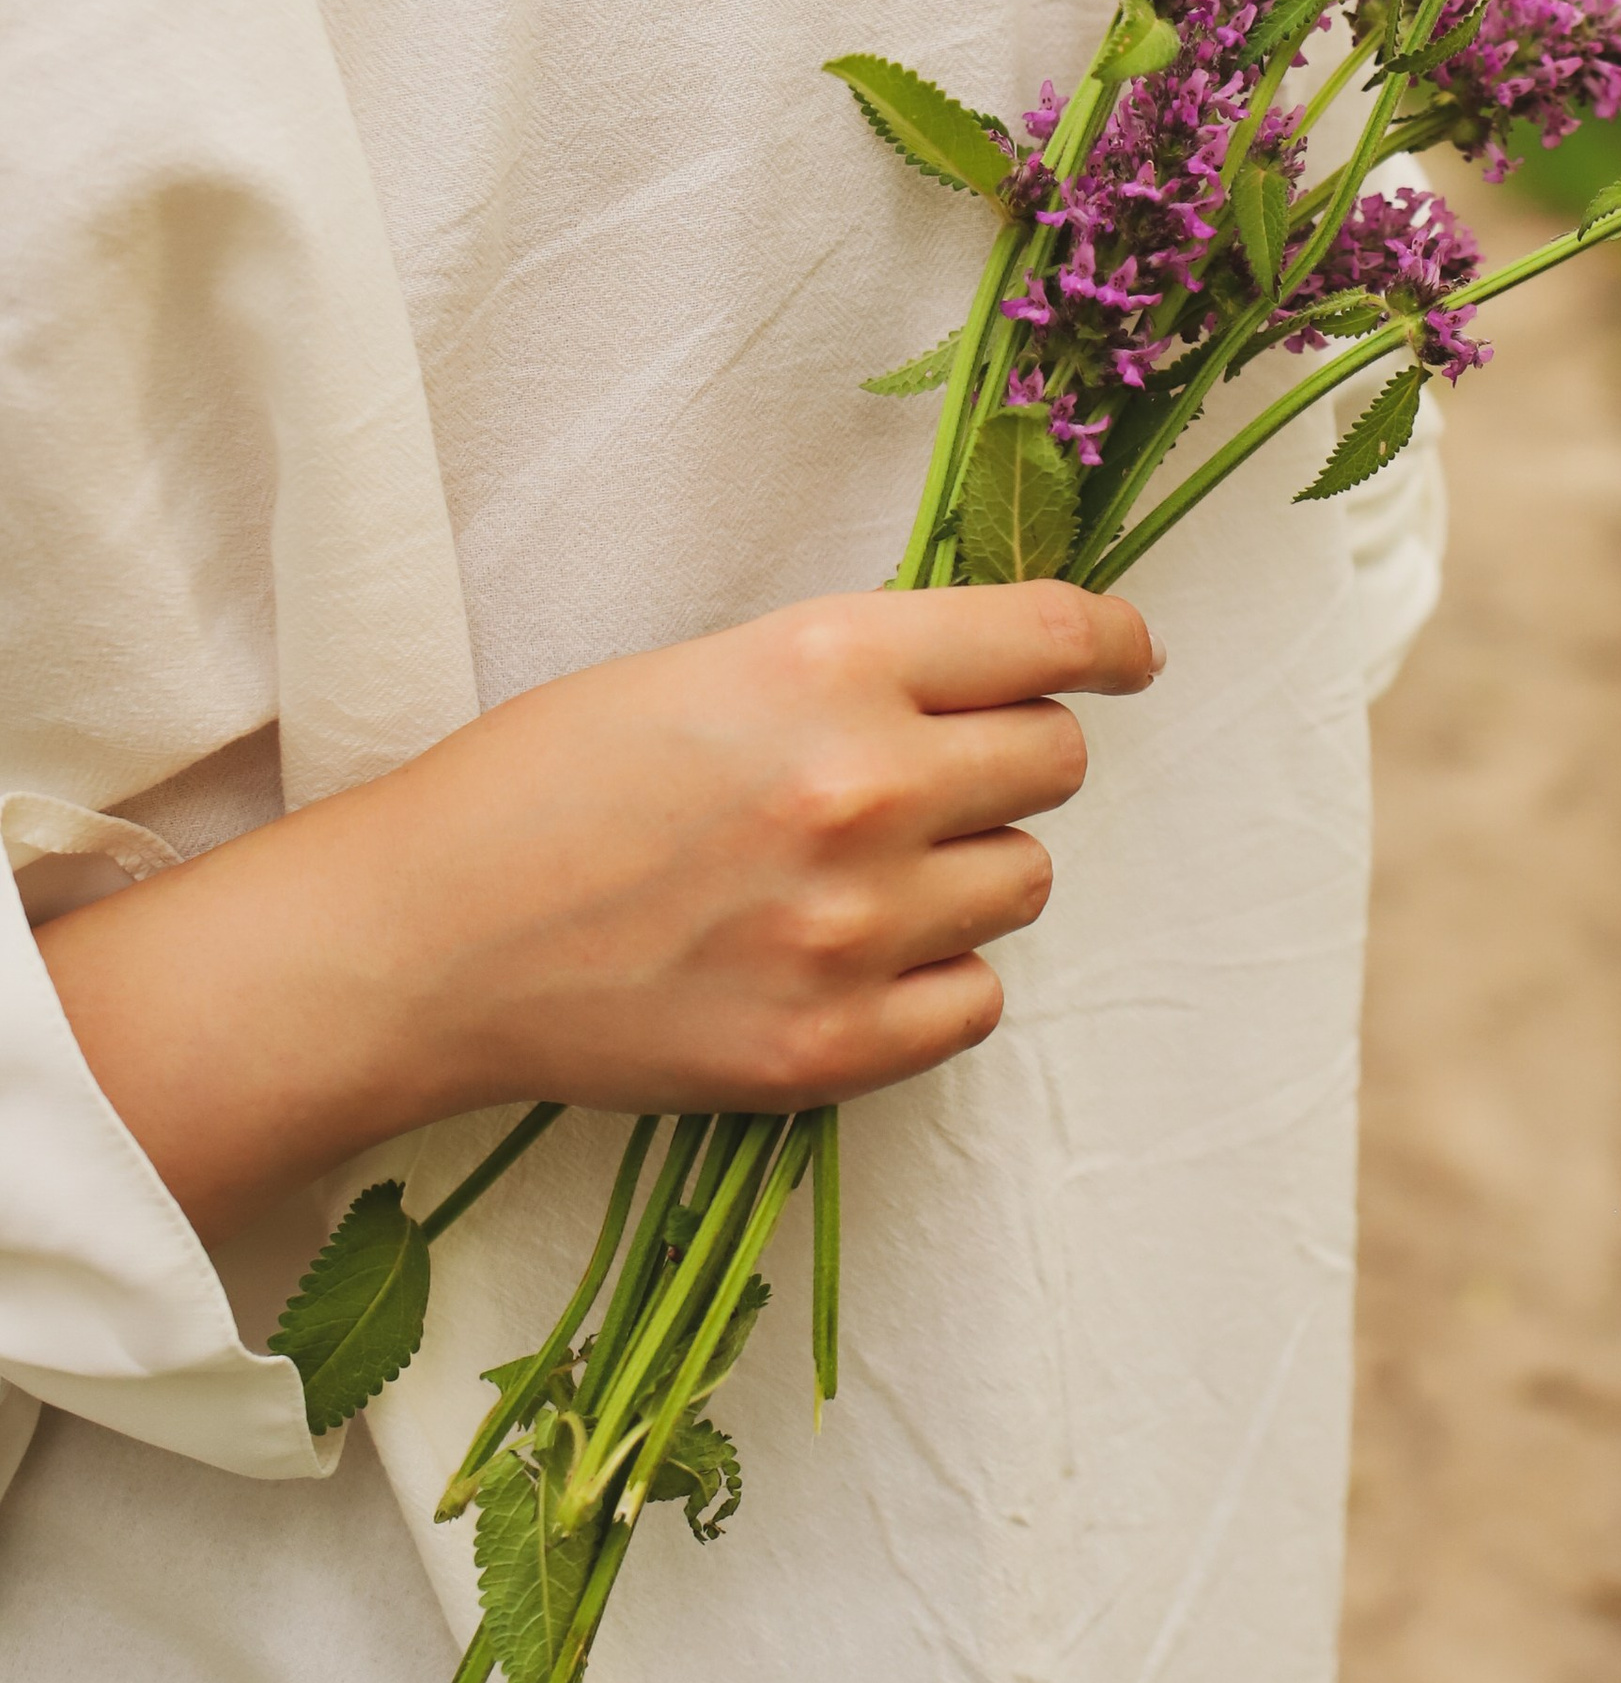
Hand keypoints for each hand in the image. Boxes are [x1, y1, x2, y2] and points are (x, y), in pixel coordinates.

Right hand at [36, 584, 1161, 1244]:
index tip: (1128, 658)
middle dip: (1009, 760)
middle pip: (1056, 762)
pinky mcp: (836, 1045)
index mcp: (830, 663)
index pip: (1052, 638)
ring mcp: (858, 927)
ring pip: (1025, 881)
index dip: (1110, 644)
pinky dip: (936, 977)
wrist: (430, 938)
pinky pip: (978, 999)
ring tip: (853, 874)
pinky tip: (851, 958)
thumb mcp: (712, 665)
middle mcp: (864, 787)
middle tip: (925, 776)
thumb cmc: (550, 782)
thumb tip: (999, 675)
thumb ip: (861, 670)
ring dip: (969, 870)